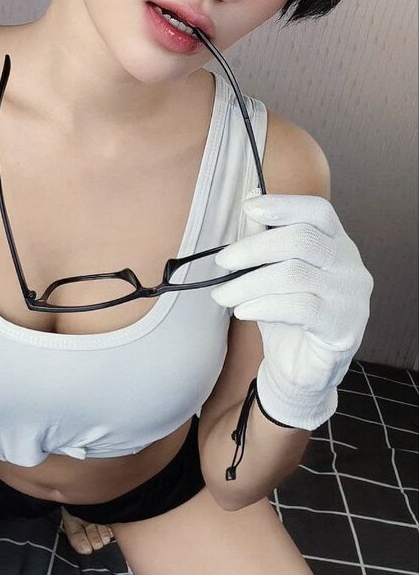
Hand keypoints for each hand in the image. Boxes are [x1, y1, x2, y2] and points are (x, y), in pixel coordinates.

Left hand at [209, 193, 373, 429]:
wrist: (303, 368)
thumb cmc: (288, 313)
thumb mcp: (273, 272)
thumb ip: (267, 243)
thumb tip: (249, 208)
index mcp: (336, 243)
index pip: (318, 212)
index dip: (285, 205)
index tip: (250, 208)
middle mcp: (350, 265)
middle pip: (302, 239)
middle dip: (254, 248)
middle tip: (223, 261)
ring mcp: (351, 296)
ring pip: (294, 274)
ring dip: (248, 283)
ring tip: (223, 294)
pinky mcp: (343, 326)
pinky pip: (300, 307)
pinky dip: (264, 305)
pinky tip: (242, 311)